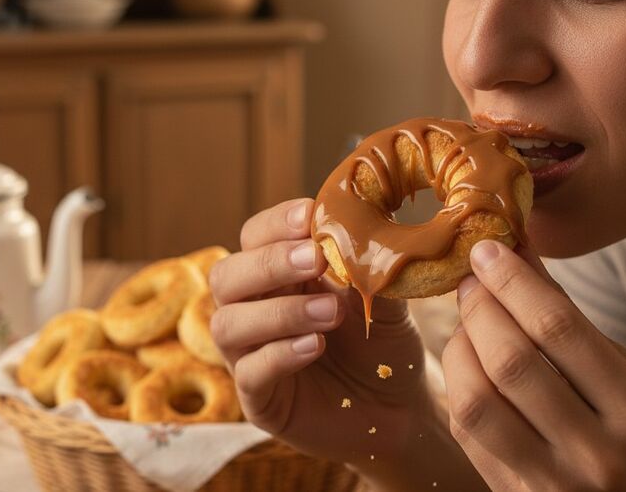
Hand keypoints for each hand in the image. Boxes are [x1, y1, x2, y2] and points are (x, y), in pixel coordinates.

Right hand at [209, 198, 431, 463]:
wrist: (399, 408)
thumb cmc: (382, 343)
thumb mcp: (383, 298)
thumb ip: (368, 265)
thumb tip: (363, 225)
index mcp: (278, 275)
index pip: (254, 237)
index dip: (274, 224)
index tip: (308, 216)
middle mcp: (253, 309)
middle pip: (226, 276)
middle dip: (267, 263)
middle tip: (313, 259)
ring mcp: (250, 355)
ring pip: (228, 324)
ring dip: (278, 312)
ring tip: (329, 313)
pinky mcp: (259, 398)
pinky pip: (249, 373)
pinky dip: (278, 355)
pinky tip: (314, 346)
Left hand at [443, 240, 625, 490]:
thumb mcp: (625, 374)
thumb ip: (568, 318)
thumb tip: (516, 252)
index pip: (557, 328)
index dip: (513, 281)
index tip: (487, 251)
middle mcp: (596, 451)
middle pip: (509, 361)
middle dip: (480, 308)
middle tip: (470, 282)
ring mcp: (552, 483)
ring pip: (476, 401)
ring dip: (459, 348)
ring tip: (466, 324)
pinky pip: (468, 433)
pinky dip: (459, 387)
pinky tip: (467, 364)